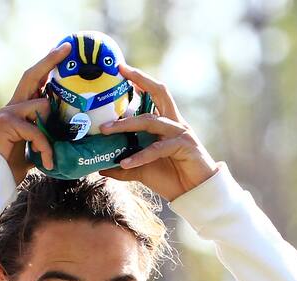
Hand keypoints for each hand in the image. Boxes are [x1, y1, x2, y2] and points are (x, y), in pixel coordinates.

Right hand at [0, 42, 70, 184]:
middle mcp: (13, 105)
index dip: (48, 65)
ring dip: (54, 130)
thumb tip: (66, 143)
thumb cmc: (10, 164)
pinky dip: (46, 148)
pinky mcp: (7, 122)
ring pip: (43, 104)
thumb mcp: (34, 148)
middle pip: (32, 74)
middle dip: (50, 60)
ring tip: (53, 155)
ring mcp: (8, 111)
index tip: (63, 51)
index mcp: (21, 108)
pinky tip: (48, 162)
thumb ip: (46, 139)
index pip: (35, 80)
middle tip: (67, 49)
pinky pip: (37, 130)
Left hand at [97, 65, 218, 200]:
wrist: (196, 194)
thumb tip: (101, 166)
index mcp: (166, 123)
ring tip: (105, 130)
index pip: (154, 94)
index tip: (121, 69)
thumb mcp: (142, 170)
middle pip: (159, 92)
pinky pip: (157, 148)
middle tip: (120, 71)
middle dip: (140, 79)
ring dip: (126, 124)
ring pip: (151, 120)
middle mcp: (174, 123)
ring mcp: (181, 133)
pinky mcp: (184, 147)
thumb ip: (124, 167)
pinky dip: (140, 156)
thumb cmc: (172, 179)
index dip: (140, 80)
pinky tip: (125, 163)